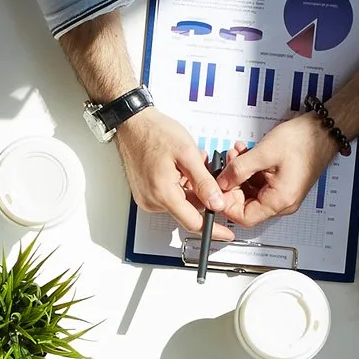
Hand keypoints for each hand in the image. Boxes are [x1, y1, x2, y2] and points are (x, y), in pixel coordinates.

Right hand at [114, 106, 247, 240]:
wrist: (132, 124)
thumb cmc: (155, 133)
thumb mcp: (187, 154)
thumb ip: (204, 182)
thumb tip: (217, 203)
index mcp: (163, 193)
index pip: (193, 222)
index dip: (213, 229)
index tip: (226, 234)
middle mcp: (152, 201)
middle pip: (189, 210)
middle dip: (202, 193)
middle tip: (206, 170)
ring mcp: (147, 198)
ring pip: (181, 202)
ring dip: (191, 187)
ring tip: (190, 164)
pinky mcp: (146, 194)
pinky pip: (171, 196)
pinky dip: (181, 185)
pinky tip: (180, 168)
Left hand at [219, 109, 337, 226]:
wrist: (324, 130)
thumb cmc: (305, 140)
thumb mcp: (264, 153)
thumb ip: (238, 170)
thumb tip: (222, 181)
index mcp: (280, 200)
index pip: (244, 217)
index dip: (227, 204)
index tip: (218, 187)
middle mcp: (283, 202)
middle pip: (246, 205)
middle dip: (232, 184)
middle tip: (225, 165)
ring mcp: (283, 193)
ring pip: (251, 192)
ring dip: (240, 173)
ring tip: (236, 154)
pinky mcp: (282, 183)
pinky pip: (259, 183)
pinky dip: (249, 170)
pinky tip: (245, 154)